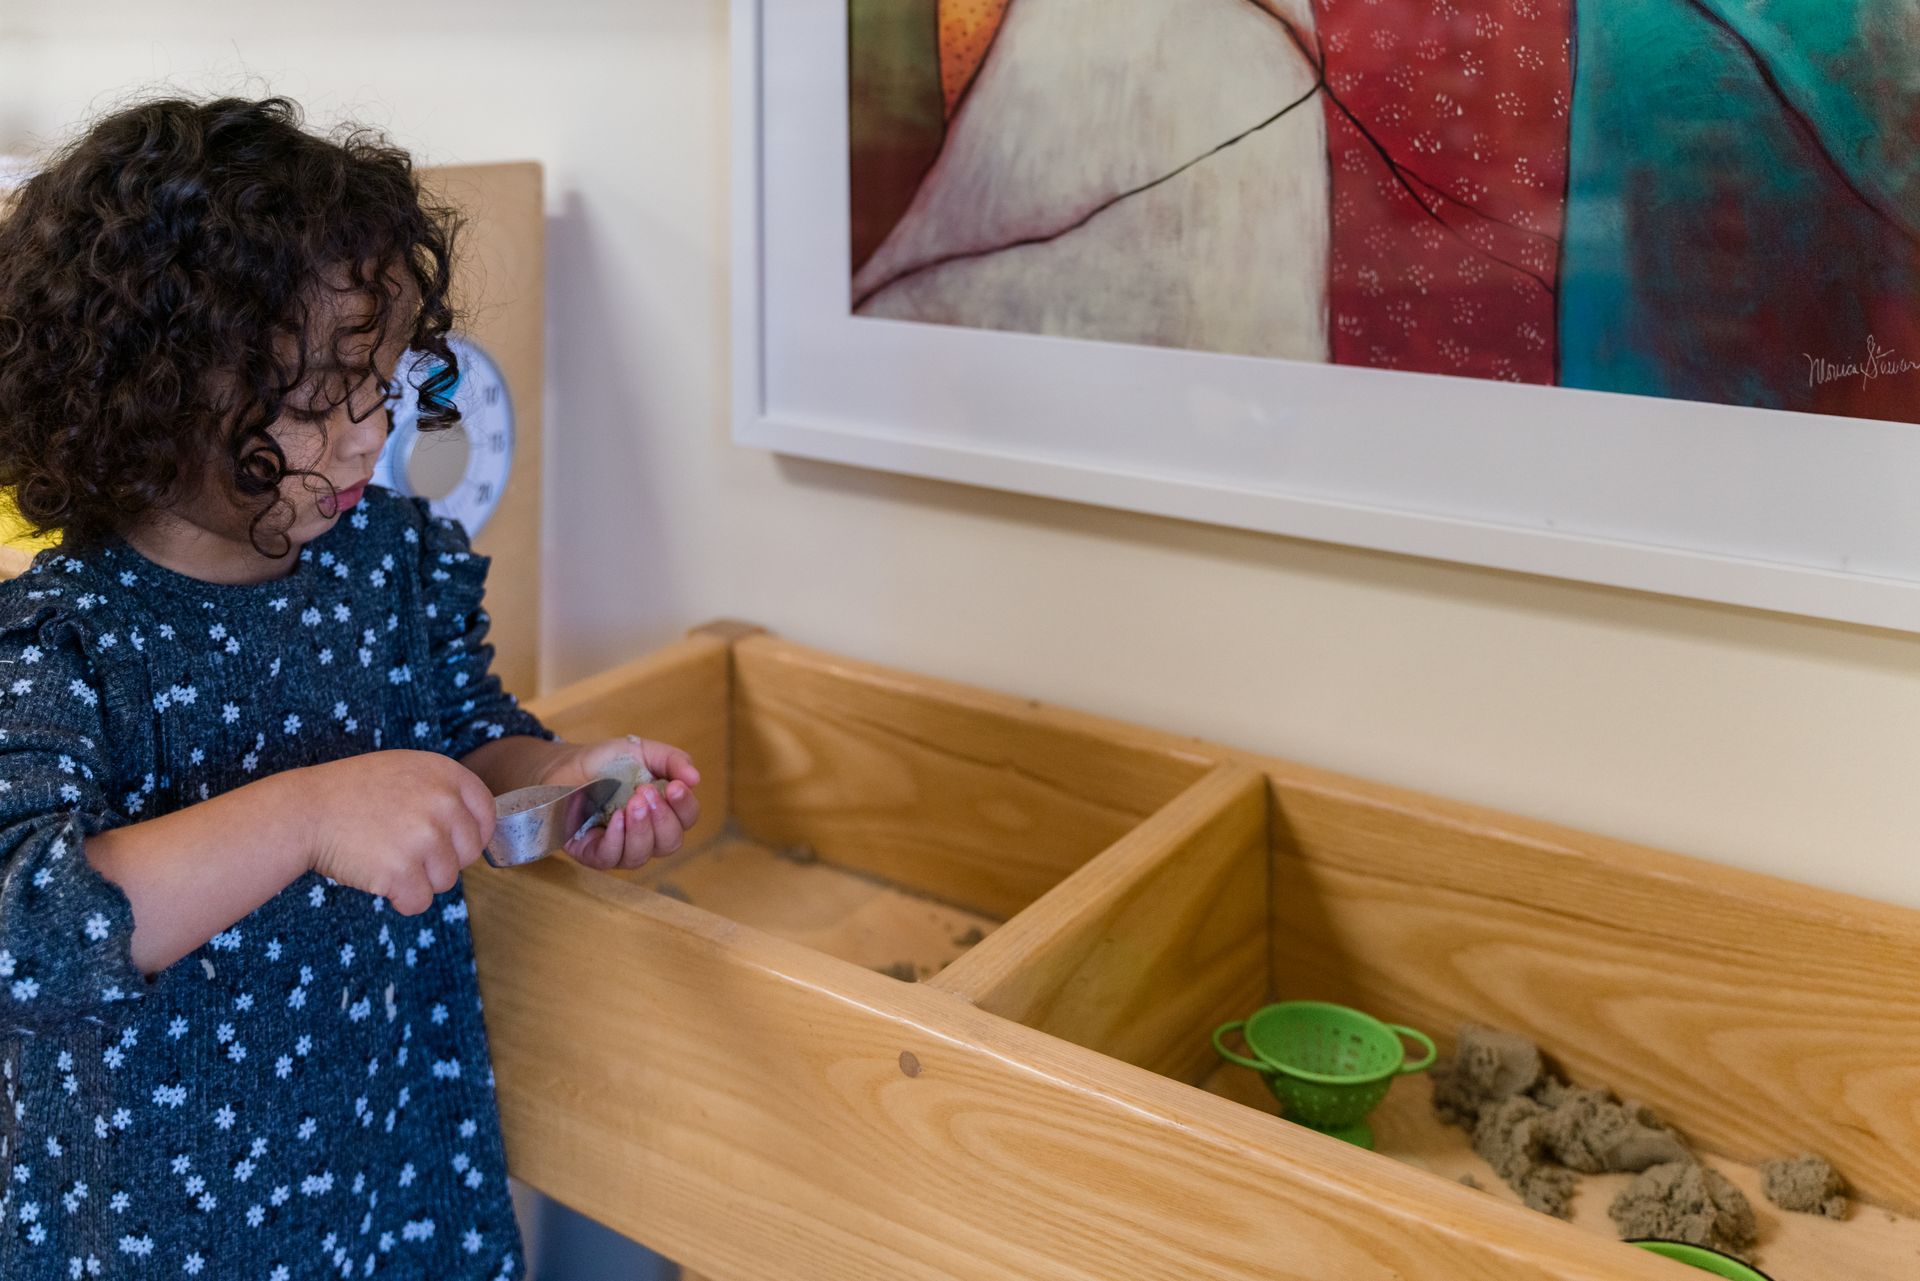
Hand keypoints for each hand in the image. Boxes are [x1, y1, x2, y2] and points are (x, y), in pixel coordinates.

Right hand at [295, 750, 495, 913]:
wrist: (304, 811)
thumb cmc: (351, 793)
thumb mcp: (404, 771)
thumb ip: (443, 793)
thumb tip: (476, 829)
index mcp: (446, 774)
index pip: (487, 814)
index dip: (473, 835)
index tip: (455, 845)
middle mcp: (442, 803)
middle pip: (469, 853)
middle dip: (443, 861)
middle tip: (407, 852)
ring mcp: (424, 838)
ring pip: (446, 881)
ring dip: (420, 880)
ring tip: (386, 859)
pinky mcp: (402, 870)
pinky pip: (420, 902)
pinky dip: (402, 899)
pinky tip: (379, 879)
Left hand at [538, 736, 701, 870]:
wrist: (566, 765)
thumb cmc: (607, 762)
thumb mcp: (644, 752)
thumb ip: (672, 761)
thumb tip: (696, 779)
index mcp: (663, 811)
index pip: (686, 819)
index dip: (685, 806)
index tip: (674, 787)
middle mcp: (646, 835)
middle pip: (669, 843)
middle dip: (662, 819)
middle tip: (645, 792)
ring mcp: (620, 848)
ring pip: (642, 855)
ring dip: (640, 830)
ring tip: (630, 804)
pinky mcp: (592, 854)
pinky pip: (611, 858)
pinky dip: (617, 839)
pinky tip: (616, 818)